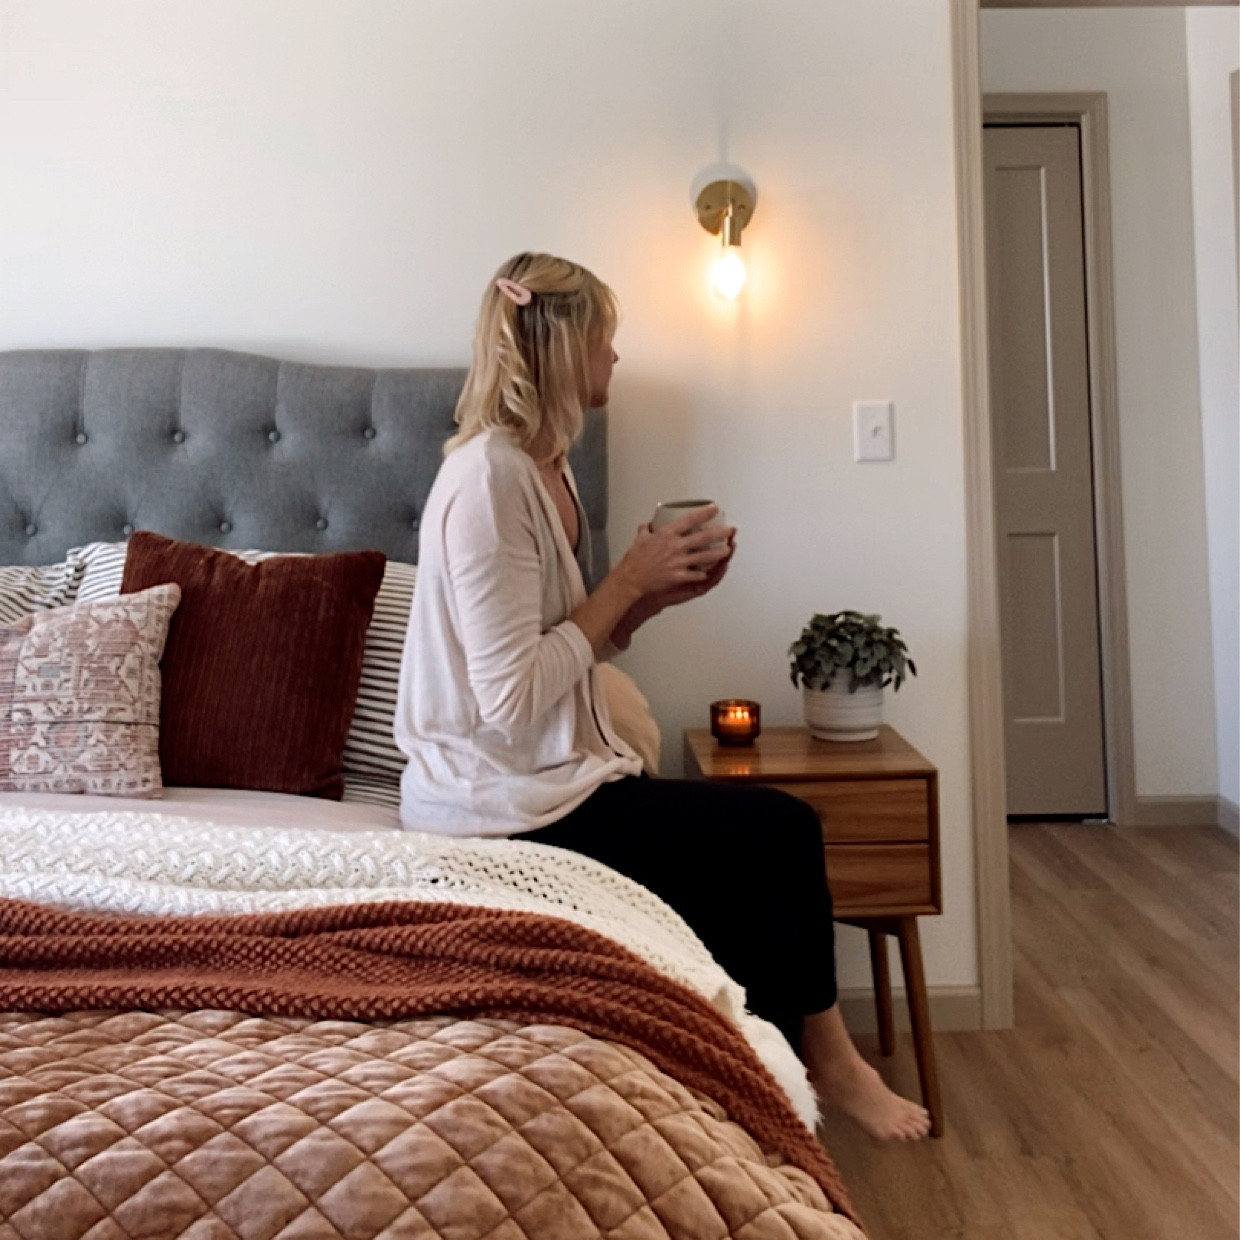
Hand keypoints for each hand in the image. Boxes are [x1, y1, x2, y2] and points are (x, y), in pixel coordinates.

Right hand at [614, 506, 735, 598]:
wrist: (631, 579)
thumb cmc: (634, 561)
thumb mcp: (639, 539)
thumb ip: (646, 530)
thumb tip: (648, 525)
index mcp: (667, 535)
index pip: (690, 519)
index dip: (704, 512)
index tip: (714, 508)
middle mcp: (675, 547)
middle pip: (704, 538)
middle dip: (720, 533)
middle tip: (730, 530)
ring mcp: (679, 562)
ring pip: (705, 556)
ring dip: (719, 553)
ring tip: (727, 550)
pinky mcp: (679, 576)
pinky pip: (696, 574)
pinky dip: (703, 572)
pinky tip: (709, 571)